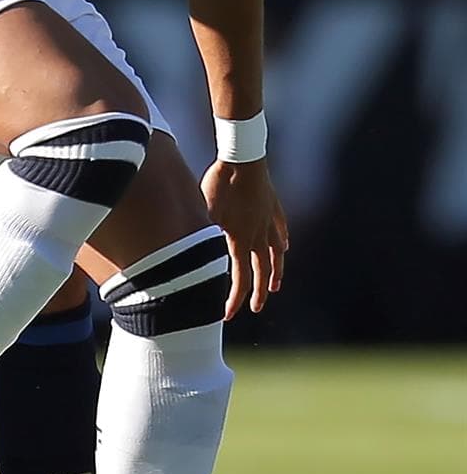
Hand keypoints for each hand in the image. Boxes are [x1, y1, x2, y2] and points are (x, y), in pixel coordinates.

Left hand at [200, 156, 288, 318]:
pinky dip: (281, 240)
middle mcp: (258, 236)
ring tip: (275, 285)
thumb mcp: (203, 212)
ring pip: (275, 254)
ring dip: (275, 272)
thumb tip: (188, 256)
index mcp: (240, 241)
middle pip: (261, 272)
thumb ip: (201, 236)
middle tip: (255, 308)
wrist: (242, 158)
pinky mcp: (273, 206)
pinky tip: (284, 247)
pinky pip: (280, 229)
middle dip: (257, 293)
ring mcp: (268, 221)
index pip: (240, 280)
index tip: (227, 315)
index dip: (235, 300)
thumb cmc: (219, 183)